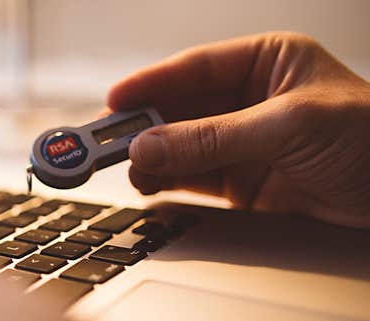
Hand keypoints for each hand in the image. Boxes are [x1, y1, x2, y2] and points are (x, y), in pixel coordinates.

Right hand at [109, 32, 369, 228]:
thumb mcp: (287, 126)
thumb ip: (212, 138)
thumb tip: (149, 146)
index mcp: (268, 63)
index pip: (194, 68)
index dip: (150, 84)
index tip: (113, 101)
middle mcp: (251, 101)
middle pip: (180, 110)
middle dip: (143, 127)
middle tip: (105, 143)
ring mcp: (245, 144)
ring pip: (181, 147)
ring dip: (152, 158)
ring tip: (129, 170)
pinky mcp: (244, 184)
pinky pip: (193, 179)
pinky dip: (168, 184)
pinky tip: (150, 186)